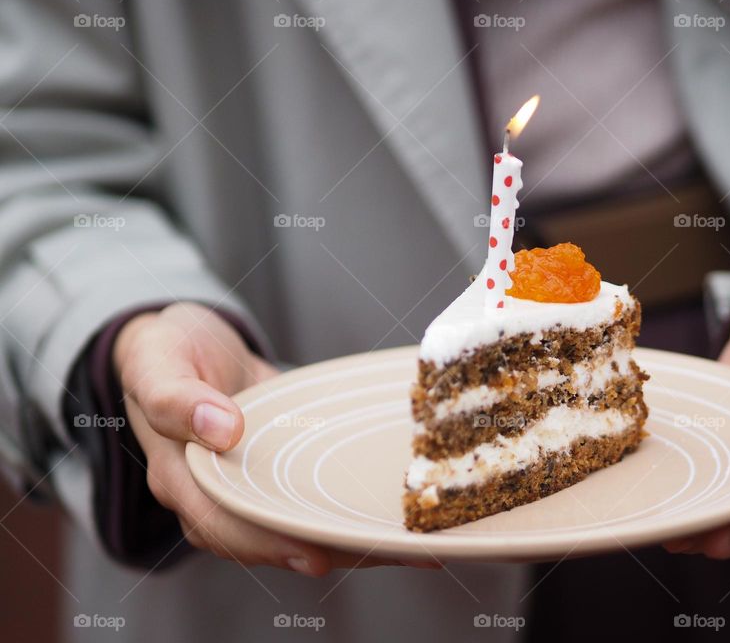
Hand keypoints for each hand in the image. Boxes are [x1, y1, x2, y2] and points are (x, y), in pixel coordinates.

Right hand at [115, 302, 432, 573]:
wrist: (185, 341)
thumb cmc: (166, 351)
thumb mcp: (157, 361)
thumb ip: (176, 397)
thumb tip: (222, 429)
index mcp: (179, 476)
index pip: (220, 522)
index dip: (266, 541)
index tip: (314, 552)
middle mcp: (216, 493)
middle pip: (269, 537)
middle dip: (325, 547)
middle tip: (381, 550)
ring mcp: (251, 485)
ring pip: (297, 525)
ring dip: (348, 537)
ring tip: (407, 544)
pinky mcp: (280, 472)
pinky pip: (313, 498)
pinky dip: (351, 509)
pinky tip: (395, 515)